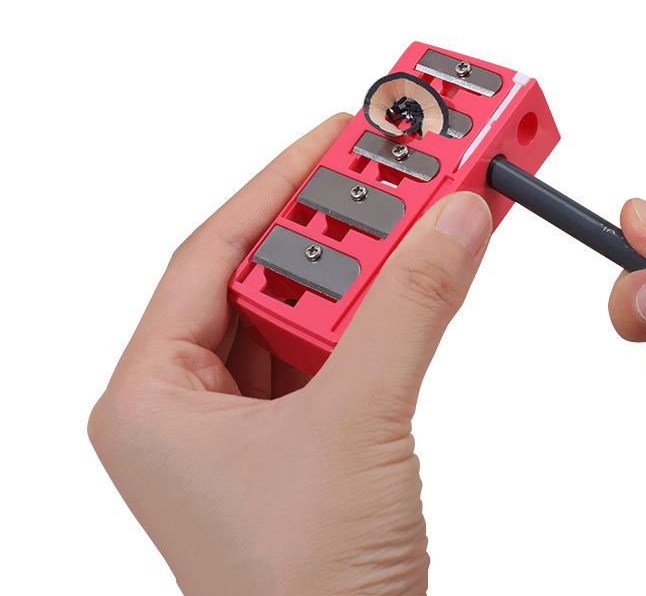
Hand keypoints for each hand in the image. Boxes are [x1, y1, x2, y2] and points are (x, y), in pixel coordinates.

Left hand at [88, 114, 492, 595]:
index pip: (211, 251)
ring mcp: (250, 420)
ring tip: (417, 216)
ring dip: (368, 267)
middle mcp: (192, 402)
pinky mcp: (303, 436)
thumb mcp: (357, 425)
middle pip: (267, 273)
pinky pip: (340, 348)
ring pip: (309, 310)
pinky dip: (383, 313)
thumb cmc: (303, 593)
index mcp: (154, 395)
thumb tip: (452, 222)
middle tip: (394, 172)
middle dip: (337, 224)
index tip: (336, 134)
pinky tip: (417, 281)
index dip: (279, 183)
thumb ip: (410, 311)